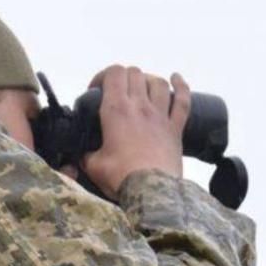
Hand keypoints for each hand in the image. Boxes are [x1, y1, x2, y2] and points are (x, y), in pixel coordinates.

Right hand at [81, 66, 189, 199]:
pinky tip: (176, 79)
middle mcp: (140, 106)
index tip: (95, 90)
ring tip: (139, 88)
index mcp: (117, 110)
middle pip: (134, 73)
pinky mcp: (175, 128)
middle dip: (122, 78)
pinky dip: (180, 86)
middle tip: (115, 92)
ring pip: (157, 82)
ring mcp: (160, 115)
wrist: (152, 192)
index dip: (103, 76)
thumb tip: (82, 155)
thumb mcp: (93, 166)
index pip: (113, 73)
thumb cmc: (121, 177)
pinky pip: (182, 100)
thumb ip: (85, 155)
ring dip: (147, 80)